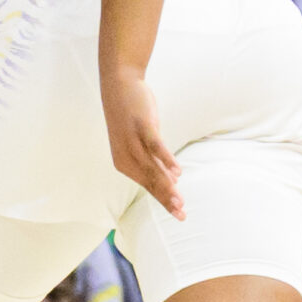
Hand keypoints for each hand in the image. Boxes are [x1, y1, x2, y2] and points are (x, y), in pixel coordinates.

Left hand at [103, 67, 183, 219]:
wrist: (119, 86)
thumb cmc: (132, 116)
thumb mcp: (141, 142)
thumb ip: (154, 160)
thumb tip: (174, 177)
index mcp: (124, 163)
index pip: (148, 186)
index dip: (164, 200)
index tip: (179, 214)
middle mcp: (126, 156)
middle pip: (150, 181)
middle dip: (167, 199)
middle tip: (181, 215)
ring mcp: (133, 142)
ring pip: (152, 169)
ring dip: (167, 185)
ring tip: (180, 201)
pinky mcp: (142, 127)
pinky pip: (155, 147)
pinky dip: (167, 160)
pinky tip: (177, 171)